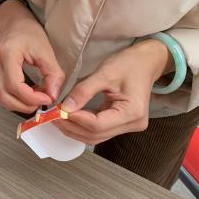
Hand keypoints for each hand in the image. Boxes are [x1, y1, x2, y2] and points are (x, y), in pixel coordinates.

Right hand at [0, 0, 63, 112]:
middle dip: (25, 105)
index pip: (15, 86)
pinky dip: (17, 98)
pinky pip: (2, 93)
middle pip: (5, 96)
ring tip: (37, 97)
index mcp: (8, 54)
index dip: (32, 98)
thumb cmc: (28, 32)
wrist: (13, 22)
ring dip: (21, 104)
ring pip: (2, 98)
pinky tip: (30, 92)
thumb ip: (52, 74)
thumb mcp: (46, 50)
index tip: (48, 98)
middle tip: (42, 101)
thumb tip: (53, 96)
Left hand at [56, 39, 172, 143]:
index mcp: (132, 112)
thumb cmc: (129, 64)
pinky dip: (82, 126)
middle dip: (71, 126)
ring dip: (74, 129)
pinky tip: (69, 117)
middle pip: (95, 135)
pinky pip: (99, 130)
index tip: (56, 110)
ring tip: (57, 116)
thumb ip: (83, 91)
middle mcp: (133, 124)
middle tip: (51, 115)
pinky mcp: (122, 124)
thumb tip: (65, 108)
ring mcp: (128, 127)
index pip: (96, 124)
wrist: (146, 62)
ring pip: (95, 136)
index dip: (74, 119)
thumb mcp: (105, 73)